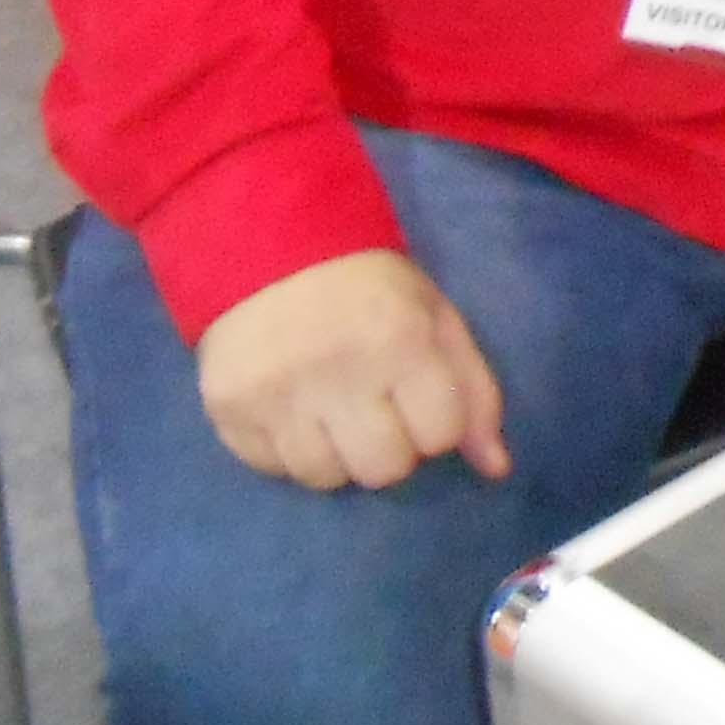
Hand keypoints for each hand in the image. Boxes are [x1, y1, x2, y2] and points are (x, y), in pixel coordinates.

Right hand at [193, 249, 512, 491]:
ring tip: (329, 408)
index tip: (416, 396)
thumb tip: (497, 469)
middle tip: (373, 408)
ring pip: (324, 478)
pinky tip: (290, 407)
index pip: (439, 436)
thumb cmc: (369, 288)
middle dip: (388, 447)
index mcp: (400, 341)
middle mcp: (337, 372)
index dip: (435, 422)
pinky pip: (273, 468)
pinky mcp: (227, 408)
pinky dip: (287, 449)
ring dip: (335, 453)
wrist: (267, 246)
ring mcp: (276, 394)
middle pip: (383, 470)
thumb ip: (473, 392)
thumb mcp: (436, 320)